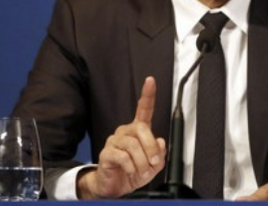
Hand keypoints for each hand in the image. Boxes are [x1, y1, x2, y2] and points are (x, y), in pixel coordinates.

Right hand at [77, 76, 165, 198]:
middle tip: (154, 162)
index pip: (143, 108)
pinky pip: (123, 157)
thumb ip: (160, 153)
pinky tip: (131, 172)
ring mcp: (115, 141)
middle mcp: (126, 132)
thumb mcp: (153, 165)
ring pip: (133, 145)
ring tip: (142, 171)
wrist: (116, 187)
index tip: (150, 81)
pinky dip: (131, 168)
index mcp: (138, 131)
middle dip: (151, 147)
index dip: (148, 94)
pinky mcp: (107, 153)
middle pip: (141, 129)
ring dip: (142, 162)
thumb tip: (160, 142)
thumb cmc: (134, 172)